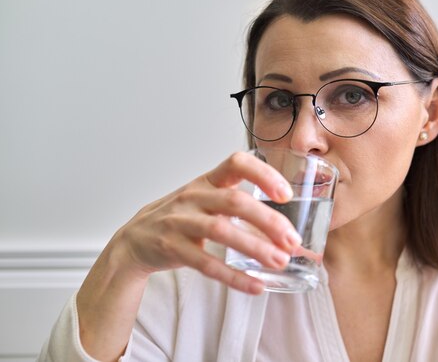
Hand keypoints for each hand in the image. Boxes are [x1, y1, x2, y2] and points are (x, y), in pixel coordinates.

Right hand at [112, 151, 301, 293]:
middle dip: (268, 220)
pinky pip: (206, 264)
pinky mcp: (171, 248)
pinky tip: (255, 285)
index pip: (237, 163)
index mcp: (207, 180)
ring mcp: (180, 221)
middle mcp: (194, 196)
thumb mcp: (207, 201)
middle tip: (292, 240)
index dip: (263, 175)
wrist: (134, 240)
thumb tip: (285, 232)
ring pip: (221, 231)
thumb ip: (242, 208)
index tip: (285, 195)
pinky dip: (233, 277)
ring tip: (279, 262)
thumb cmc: (182, 217)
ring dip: (255, 248)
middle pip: (234, 201)